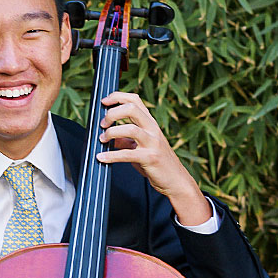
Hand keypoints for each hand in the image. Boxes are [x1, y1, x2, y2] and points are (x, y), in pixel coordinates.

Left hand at [96, 91, 211, 226]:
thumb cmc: (158, 163)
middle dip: (113, 113)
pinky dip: (111, 155)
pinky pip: (127, 154)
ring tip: (102, 139)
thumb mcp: (141, 147)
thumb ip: (126, 141)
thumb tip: (108, 137)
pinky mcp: (150, 158)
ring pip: (130, 129)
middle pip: (131, 108)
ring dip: (111, 133)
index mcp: (150, 123)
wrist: (175, 180)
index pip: (134, 100)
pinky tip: (101, 157)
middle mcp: (152, 129)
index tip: (104, 102)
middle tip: (102, 124)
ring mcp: (152, 143)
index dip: (117, 97)